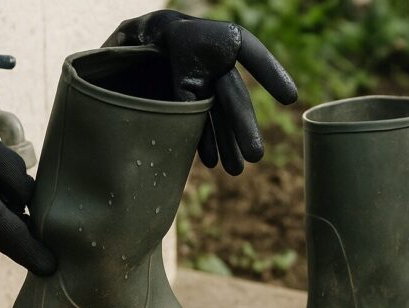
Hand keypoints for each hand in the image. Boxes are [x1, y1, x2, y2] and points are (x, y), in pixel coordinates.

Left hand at [104, 10, 296, 174]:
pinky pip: (200, 121)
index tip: (289, 98)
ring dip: (227, 142)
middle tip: (255, 156)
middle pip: (229, 93)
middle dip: (242, 125)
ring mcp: (198, 81)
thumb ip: (148, 69)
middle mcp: (205, 59)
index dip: (267, 70)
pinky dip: (205, 141)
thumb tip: (168, 97)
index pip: (242, 49)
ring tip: (236, 170)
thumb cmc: (125, 37)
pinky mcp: (187, 98)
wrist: (119, 44)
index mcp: (194, 37)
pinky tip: (211, 162)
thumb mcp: (128, 46)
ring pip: (218, 112)